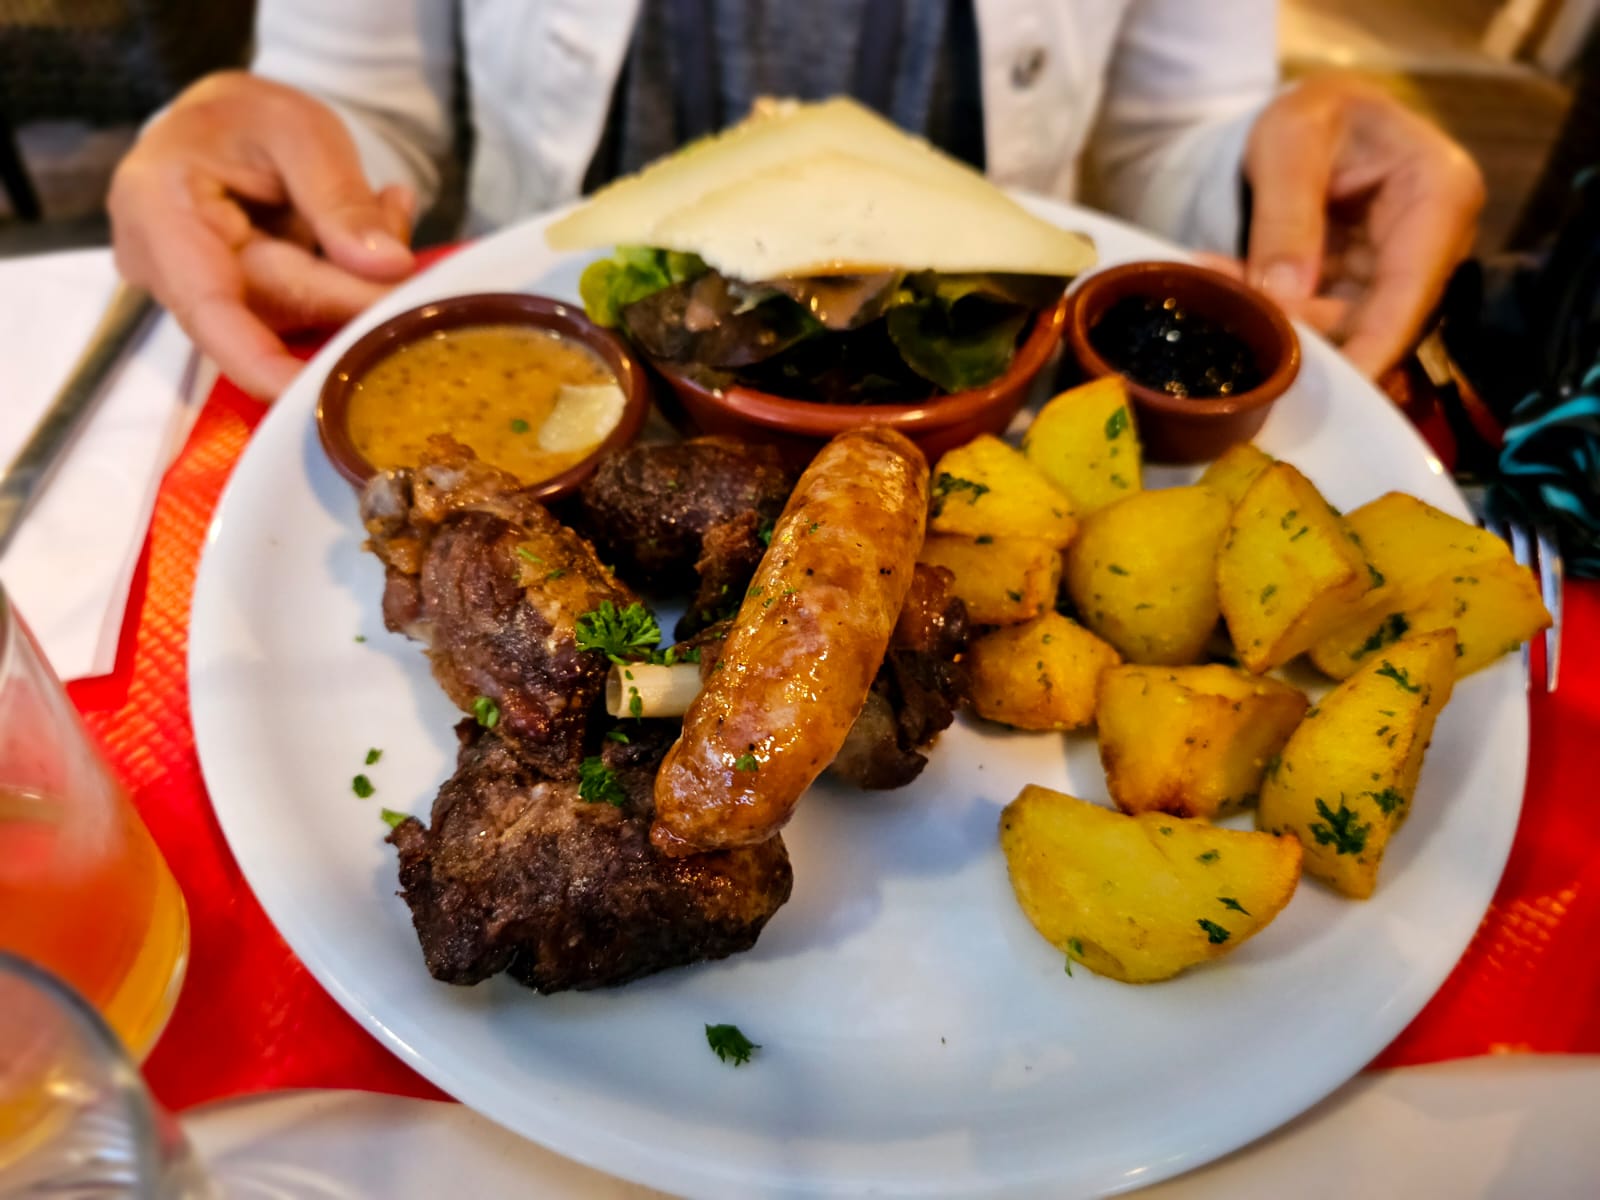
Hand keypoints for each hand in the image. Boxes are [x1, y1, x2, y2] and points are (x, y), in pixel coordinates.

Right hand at [109, 72, 416, 399]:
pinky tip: (379, 226)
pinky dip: (351, 281)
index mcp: (158, 210)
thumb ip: (339, 196)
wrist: (219, 123)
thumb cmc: (246, 117)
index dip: (266, 363)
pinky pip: (308, 316)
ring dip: (359, 281)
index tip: (324, 396)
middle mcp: (166, 268)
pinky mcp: (239, 313)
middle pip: (274, 313)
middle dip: (355, 298)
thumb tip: (389, 268)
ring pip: (299, 319)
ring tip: (388, 209)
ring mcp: (201, 298)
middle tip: (420, 277)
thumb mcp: (299, 129)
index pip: (211, 310)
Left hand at [1223, 73, 1484, 378]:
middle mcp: (1433, 246)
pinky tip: (1225, 289)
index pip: (1411, 292)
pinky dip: (1272, 314)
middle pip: (1377, 323)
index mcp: (1441, 196)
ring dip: (1277, 322)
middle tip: (1236, 322)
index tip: (1336, 391)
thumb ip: (1287, 215)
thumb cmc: (1315, 113)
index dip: (1374, 347)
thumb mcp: (1291, 141)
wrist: (1312, 118)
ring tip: (1215, 287)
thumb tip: (1285, 300)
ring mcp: (1398, 275)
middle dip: (1305, 334)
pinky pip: (1319, 322)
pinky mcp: (1363, 294)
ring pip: (1342, 331)